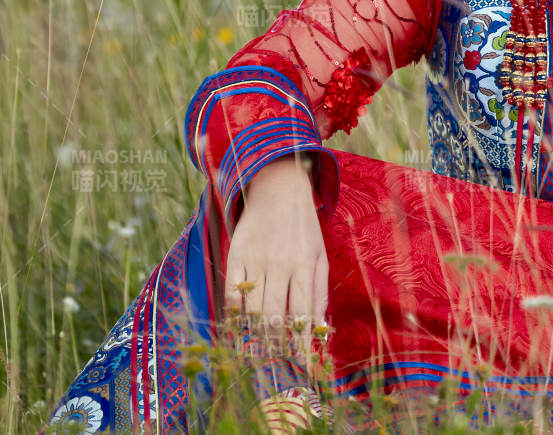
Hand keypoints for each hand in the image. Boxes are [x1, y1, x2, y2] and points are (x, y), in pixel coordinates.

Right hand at [222, 154, 330, 380]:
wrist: (278, 189)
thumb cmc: (304, 227)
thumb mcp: (320, 254)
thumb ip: (319, 291)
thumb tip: (320, 327)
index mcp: (304, 265)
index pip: (302, 313)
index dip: (301, 342)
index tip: (301, 363)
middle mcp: (280, 265)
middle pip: (274, 315)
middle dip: (276, 344)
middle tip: (276, 362)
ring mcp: (256, 260)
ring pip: (251, 308)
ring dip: (254, 333)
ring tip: (258, 351)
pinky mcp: (235, 255)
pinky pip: (231, 291)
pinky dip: (233, 313)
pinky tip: (238, 326)